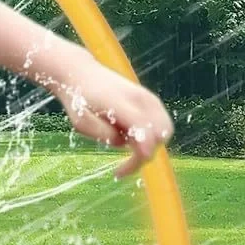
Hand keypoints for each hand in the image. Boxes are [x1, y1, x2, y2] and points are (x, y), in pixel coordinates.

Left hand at [45, 47, 173, 178]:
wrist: (81, 74)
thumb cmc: (79, 99)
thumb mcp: (81, 121)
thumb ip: (103, 133)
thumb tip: (124, 143)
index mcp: (123, 104)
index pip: (144, 132)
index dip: (141, 154)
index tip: (123, 171)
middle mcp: (142, 99)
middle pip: (161, 134)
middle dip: (145, 153)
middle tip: (122, 165)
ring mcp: (149, 98)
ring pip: (164, 130)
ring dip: (147, 144)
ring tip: (121, 142)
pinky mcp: (151, 100)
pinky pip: (160, 124)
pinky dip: (149, 135)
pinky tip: (127, 133)